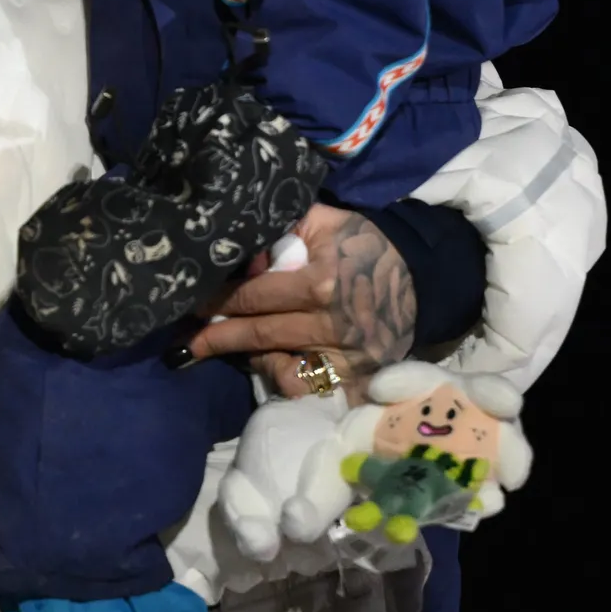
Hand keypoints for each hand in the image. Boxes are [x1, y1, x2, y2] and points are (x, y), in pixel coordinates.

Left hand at [183, 203, 416, 403]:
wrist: (422, 274)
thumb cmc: (363, 242)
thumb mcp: (321, 222)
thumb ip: (278, 232)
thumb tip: (238, 255)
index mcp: (321, 283)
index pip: (254, 297)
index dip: (219, 301)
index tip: (193, 305)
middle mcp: (333, 325)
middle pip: (259, 336)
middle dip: (217, 338)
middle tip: (187, 342)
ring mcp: (349, 357)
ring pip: (282, 369)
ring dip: (249, 359)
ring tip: (227, 350)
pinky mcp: (361, 378)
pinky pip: (312, 389)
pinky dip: (288, 380)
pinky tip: (271, 366)